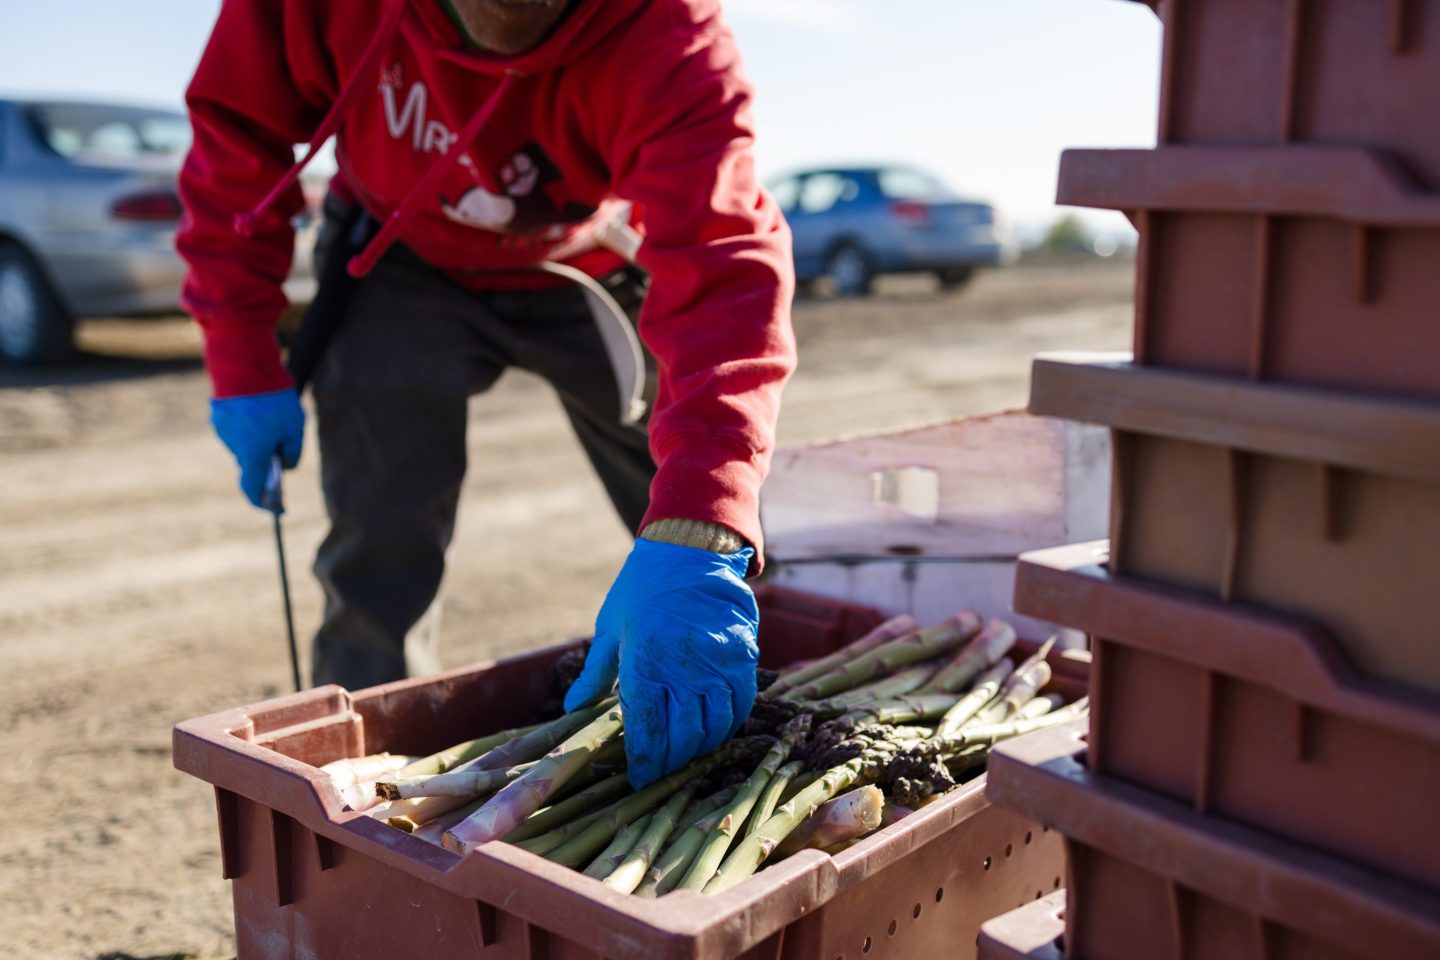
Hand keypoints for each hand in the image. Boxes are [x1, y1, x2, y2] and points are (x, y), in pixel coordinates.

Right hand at [209, 388, 305, 507]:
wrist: (245, 365)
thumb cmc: (274, 399)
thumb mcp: (295, 427)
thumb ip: (292, 452)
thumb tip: (286, 466)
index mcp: (252, 453)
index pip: (252, 488)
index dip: (261, 501)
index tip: (272, 506)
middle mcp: (234, 446)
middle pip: (249, 463)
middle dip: (264, 460)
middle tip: (281, 449)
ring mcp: (223, 430)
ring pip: (243, 444)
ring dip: (256, 440)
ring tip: (273, 422)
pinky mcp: (218, 415)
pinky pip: (235, 428)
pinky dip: (247, 426)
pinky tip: (259, 410)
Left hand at [564, 539, 759, 788]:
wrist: (689, 550)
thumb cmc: (641, 589)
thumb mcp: (610, 629)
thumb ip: (594, 674)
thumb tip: (572, 710)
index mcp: (645, 661)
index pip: (648, 731)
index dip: (645, 762)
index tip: (639, 778)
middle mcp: (684, 666)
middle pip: (684, 736)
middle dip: (671, 762)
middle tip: (661, 771)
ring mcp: (718, 661)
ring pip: (716, 726)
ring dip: (701, 747)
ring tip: (686, 754)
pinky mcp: (743, 655)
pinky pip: (740, 704)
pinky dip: (728, 723)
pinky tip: (714, 728)